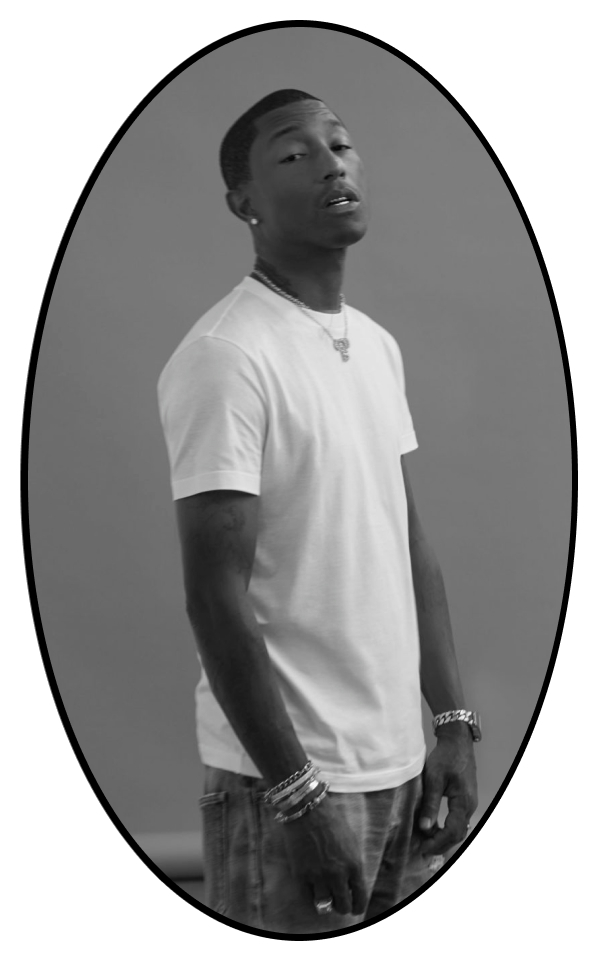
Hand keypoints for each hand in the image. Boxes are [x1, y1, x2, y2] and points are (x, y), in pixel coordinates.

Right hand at [281, 794, 367, 916]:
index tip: (355, 908)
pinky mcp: (301, 874)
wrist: (307, 808)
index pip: (360, 897)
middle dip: (343, 907)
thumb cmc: (331, 820)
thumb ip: (353, 864)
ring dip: (326, 904)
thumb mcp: (351, 842)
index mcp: (354, 865)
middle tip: (339, 904)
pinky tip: (312, 889)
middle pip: (343, 906)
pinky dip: (311, 895)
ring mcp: (318, 876)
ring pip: (324, 906)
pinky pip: (307, 897)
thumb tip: (352, 883)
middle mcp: (338, 874)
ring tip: (325, 899)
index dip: (358, 906)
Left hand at [415, 724, 477, 858]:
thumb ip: (430, 804)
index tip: (423, 848)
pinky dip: (446, 828)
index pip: (453, 832)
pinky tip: (433, 828)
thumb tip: (425, 827)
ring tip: (425, 841)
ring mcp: (469, 803)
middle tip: (422, 849)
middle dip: (441, 844)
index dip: (438, 843)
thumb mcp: (434, 779)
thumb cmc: (446, 757)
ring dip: (443, 837)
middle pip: (458, 834)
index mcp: (464, 802)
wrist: (457, 742)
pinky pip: (458, 820)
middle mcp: (470, 806)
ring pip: (458, 828)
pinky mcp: (465, 799)